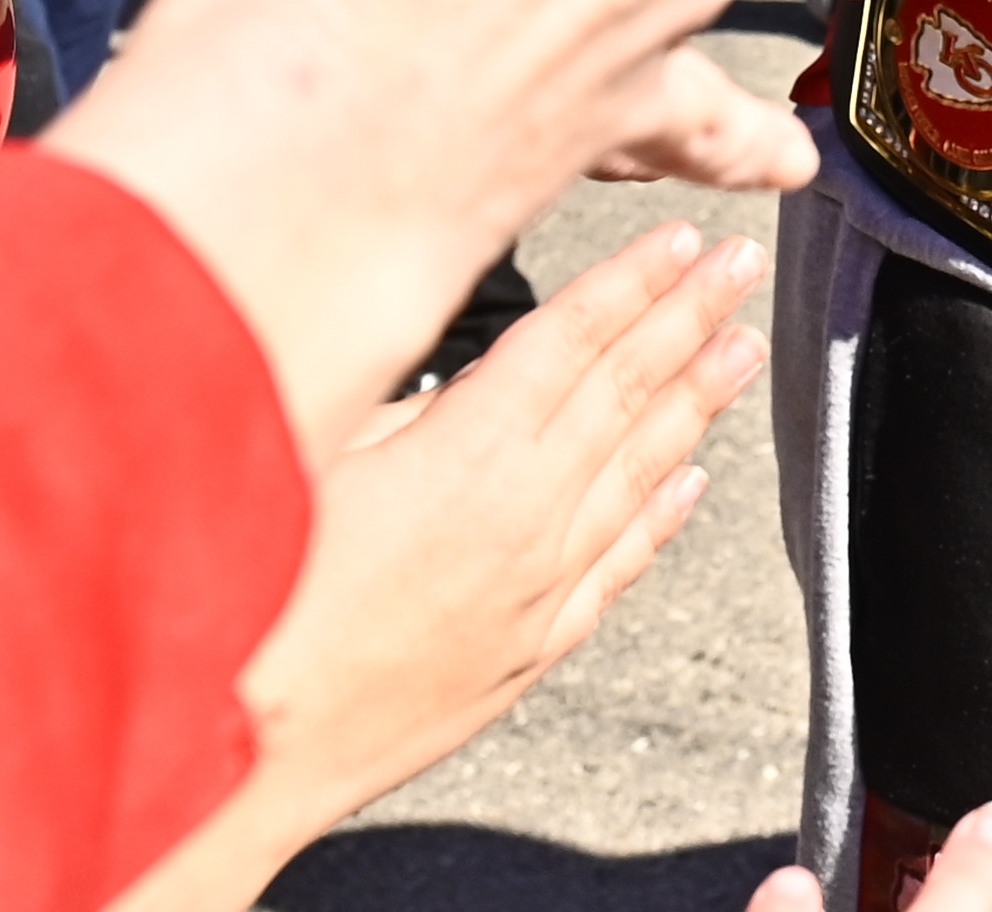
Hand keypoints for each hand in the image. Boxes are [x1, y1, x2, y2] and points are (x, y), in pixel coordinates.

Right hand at [96, 227, 773, 911]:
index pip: (575, 340)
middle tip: (742, 266)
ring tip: (743, 351)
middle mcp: (527, 513)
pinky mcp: (531, 650)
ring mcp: (540, 587)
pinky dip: (662, 515)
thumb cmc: (255, 600)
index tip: (687, 239)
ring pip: (640, 473)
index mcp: (471, 451)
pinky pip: (620, 565)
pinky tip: (692, 481)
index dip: (634, 281)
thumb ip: (407, 408)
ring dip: (696, 404)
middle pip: (626, 392)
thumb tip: (473, 373)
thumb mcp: (318, 459)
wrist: (248, 752)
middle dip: (689, 318)